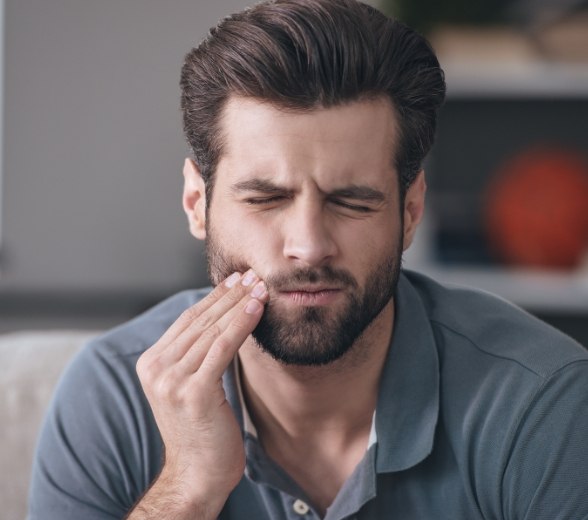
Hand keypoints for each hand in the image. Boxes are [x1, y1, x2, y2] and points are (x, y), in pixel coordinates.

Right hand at [133, 270, 267, 517]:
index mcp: (151, 363)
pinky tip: (256, 308)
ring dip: (239, 305)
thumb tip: (222, 319)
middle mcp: (156, 368)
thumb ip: (195, 355)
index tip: (236, 279)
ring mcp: (172, 380)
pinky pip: (222, 348)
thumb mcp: (191, 386)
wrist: (197, 475)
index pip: (187, 320)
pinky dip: (241, 325)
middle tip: (253, 275)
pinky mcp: (193, 392)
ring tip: (261, 287)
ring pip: (212, 330)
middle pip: (199, 320)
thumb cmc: (202, 430)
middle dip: (230, 295)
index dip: (214, 297)